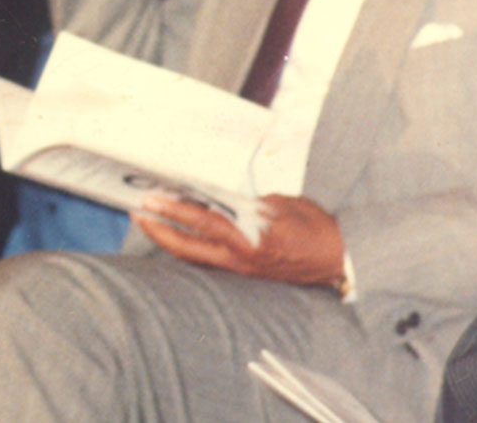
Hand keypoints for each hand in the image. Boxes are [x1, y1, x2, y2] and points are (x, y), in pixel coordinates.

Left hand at [134, 194, 344, 286]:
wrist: (339, 258)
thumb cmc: (313, 226)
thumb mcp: (278, 204)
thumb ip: (245, 204)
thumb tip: (220, 201)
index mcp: (250, 238)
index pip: (202, 222)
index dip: (173, 210)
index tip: (150, 199)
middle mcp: (240, 259)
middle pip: (187, 249)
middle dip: (158, 232)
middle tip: (138, 214)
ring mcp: (241, 270)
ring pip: (194, 258)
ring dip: (170, 241)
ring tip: (151, 223)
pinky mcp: (245, 275)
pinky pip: (209, 262)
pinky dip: (191, 249)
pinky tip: (179, 236)